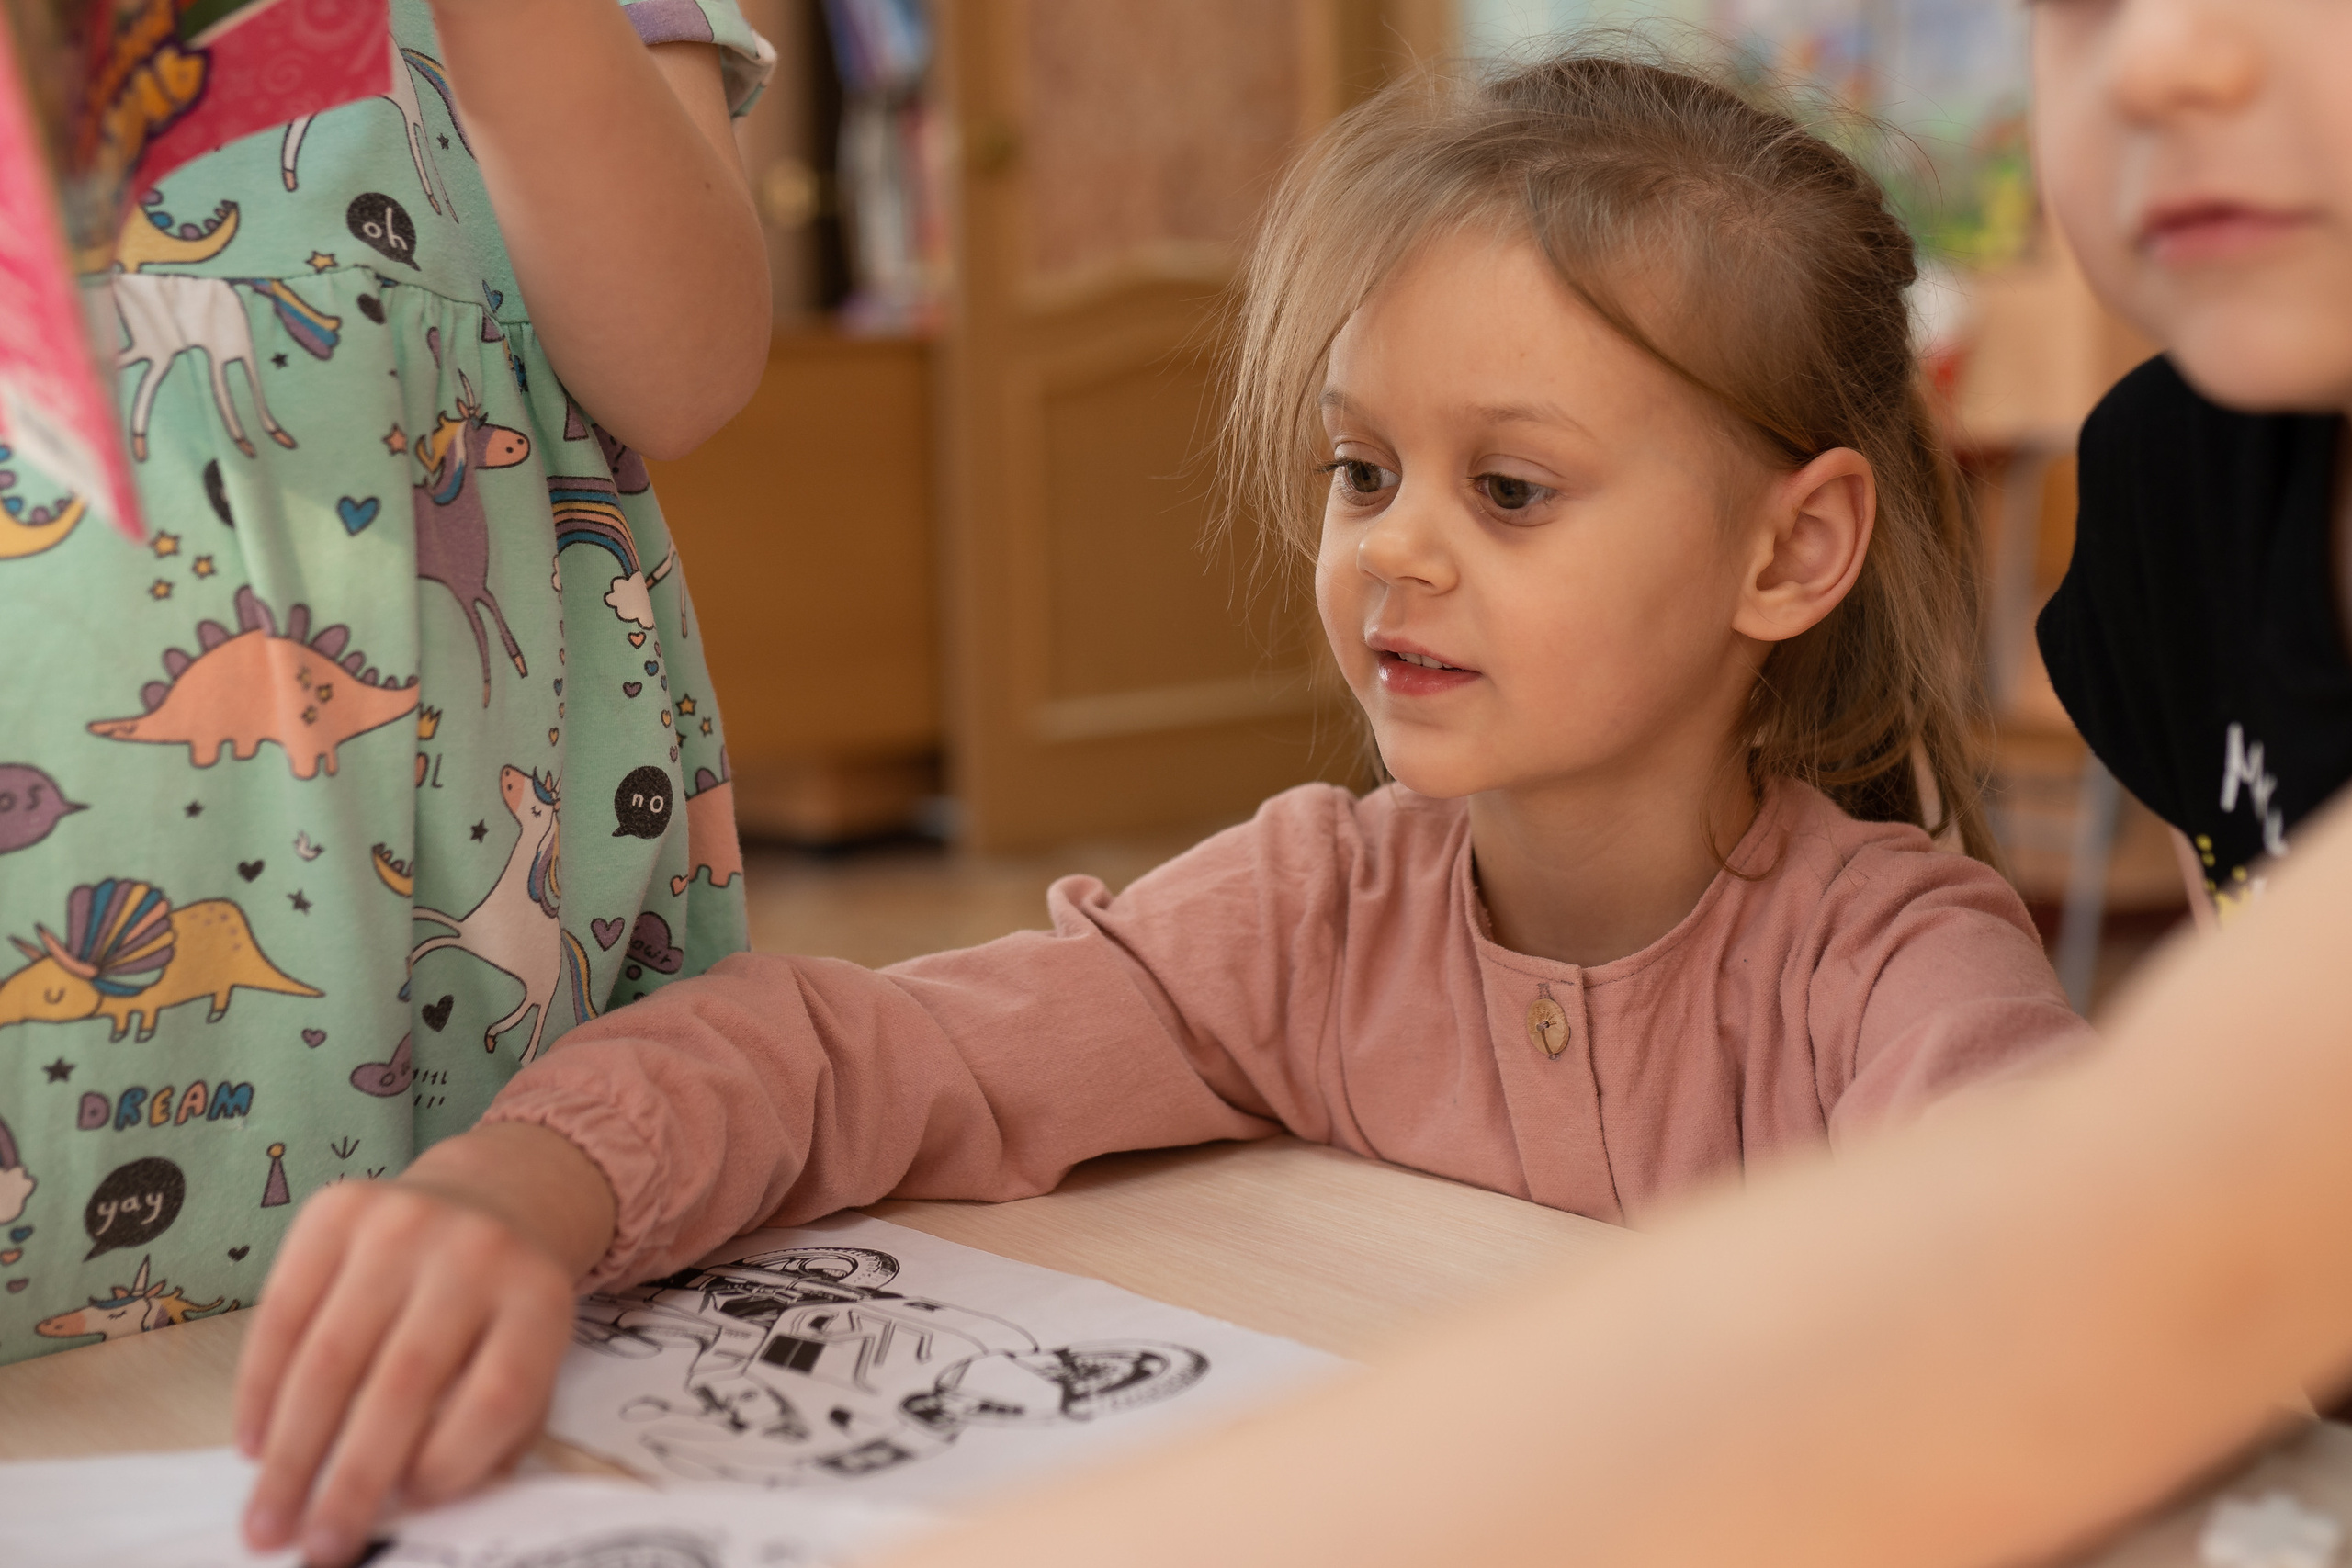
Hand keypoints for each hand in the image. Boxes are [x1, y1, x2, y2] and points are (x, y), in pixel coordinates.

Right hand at [233, 1122, 614, 1566]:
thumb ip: (493, 1429)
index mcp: (539, 1299)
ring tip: (267, 1520)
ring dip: (291, 1452)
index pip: (498, 1394)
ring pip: (330, 1356)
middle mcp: (475, 1252)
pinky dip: (259, 1389)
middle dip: (351, 1481)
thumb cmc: (500, 1309)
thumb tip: (416, 1503)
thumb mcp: (531, 1359)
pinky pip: (281, 1312)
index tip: (406, 1509)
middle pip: (406, 1383)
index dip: (451, 1462)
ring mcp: (402, 1223)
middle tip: (316, 1551)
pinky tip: (253, 1443)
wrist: (487, 1198)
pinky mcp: (337, 1210)